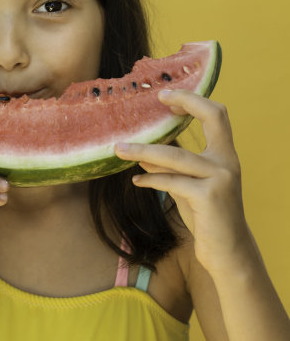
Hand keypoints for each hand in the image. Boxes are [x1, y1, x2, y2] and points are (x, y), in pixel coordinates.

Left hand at [113, 89, 247, 275]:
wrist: (226, 250)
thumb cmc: (206, 215)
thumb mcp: (187, 186)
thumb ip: (170, 168)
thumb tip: (141, 153)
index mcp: (225, 155)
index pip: (217, 115)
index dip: (194, 100)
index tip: (167, 95)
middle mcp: (228, 162)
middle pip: (212, 118)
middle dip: (186, 102)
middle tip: (156, 97)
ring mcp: (221, 178)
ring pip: (176, 156)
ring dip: (143, 151)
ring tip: (119, 149)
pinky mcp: (209, 196)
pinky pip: (171, 181)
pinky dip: (150, 179)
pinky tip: (136, 180)